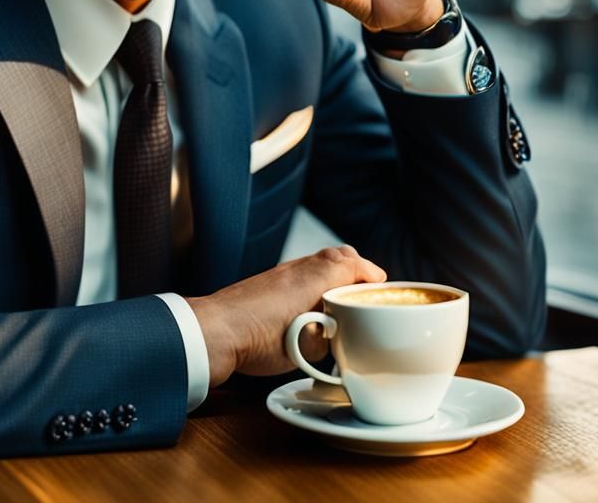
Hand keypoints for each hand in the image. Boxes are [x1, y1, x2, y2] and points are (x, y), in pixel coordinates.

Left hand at [186, 245, 386, 385]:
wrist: (215, 331)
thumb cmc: (259, 336)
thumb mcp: (308, 340)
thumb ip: (331, 329)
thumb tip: (341, 318)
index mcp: (314, 277)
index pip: (350, 262)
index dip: (369, 273)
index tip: (382, 286)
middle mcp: (297, 269)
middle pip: (335, 257)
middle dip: (355, 269)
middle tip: (367, 289)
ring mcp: (279, 275)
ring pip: (315, 263)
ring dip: (334, 275)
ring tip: (343, 298)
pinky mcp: (265, 285)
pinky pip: (297, 274)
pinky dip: (313, 283)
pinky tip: (311, 306)